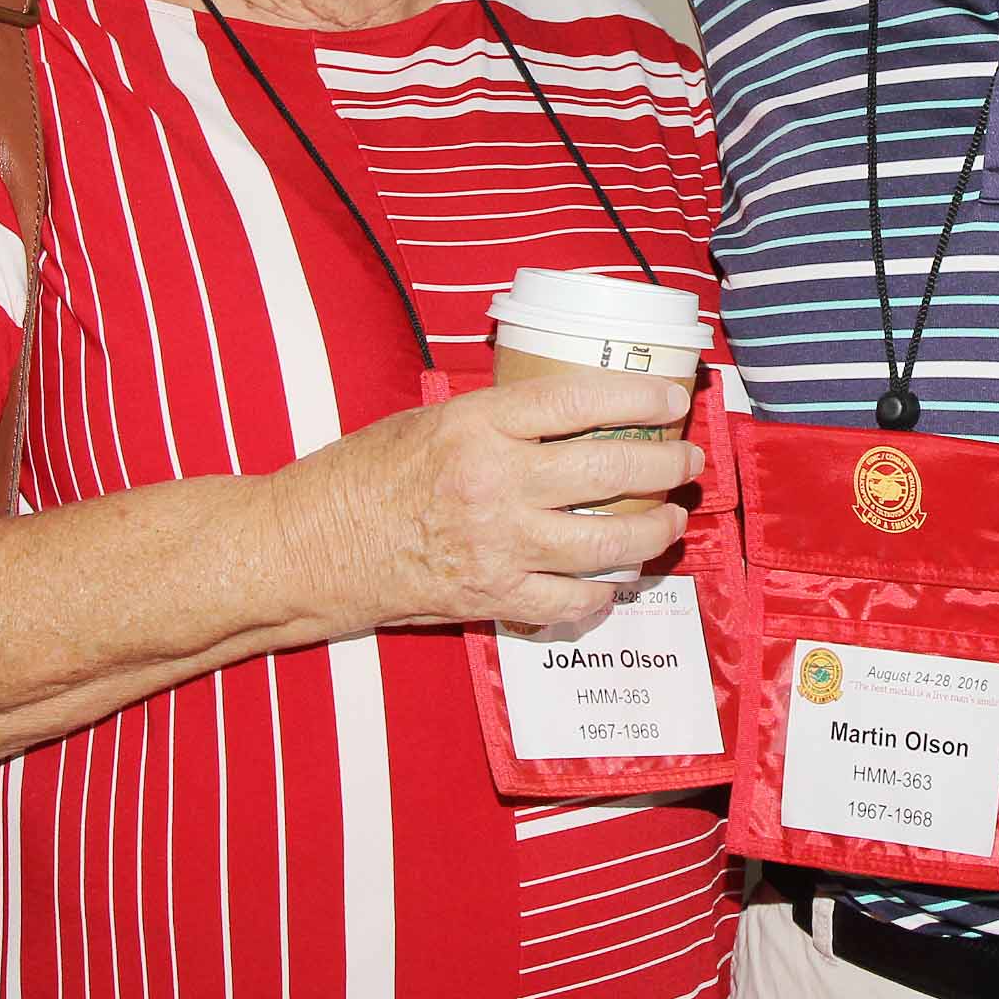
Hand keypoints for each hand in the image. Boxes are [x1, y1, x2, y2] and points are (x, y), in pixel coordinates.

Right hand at [292, 368, 699, 638]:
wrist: (310, 547)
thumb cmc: (365, 475)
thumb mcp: (432, 418)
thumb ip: (500, 418)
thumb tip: (573, 412)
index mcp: (477, 426)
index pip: (579, 403)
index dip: (638, 401)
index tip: (672, 398)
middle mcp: (494, 484)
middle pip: (609, 474)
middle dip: (665, 466)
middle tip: (687, 461)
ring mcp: (496, 547)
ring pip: (605, 543)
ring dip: (651, 532)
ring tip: (668, 520)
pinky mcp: (491, 598)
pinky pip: (570, 600)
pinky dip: (603, 591)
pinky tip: (615, 579)